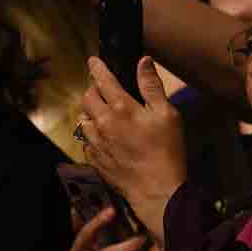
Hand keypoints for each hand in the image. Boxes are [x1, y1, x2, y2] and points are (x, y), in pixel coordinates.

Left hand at [79, 56, 186, 236]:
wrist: (157, 189)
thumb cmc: (167, 150)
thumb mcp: (167, 114)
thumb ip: (152, 86)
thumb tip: (143, 61)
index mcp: (121, 107)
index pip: (103, 80)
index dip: (97, 68)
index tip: (93, 61)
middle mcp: (103, 122)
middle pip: (87, 98)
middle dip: (94, 90)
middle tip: (104, 90)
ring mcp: (96, 142)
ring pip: (84, 119)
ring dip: (91, 112)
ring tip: (103, 114)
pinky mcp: (95, 159)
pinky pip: (87, 140)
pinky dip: (93, 134)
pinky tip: (105, 138)